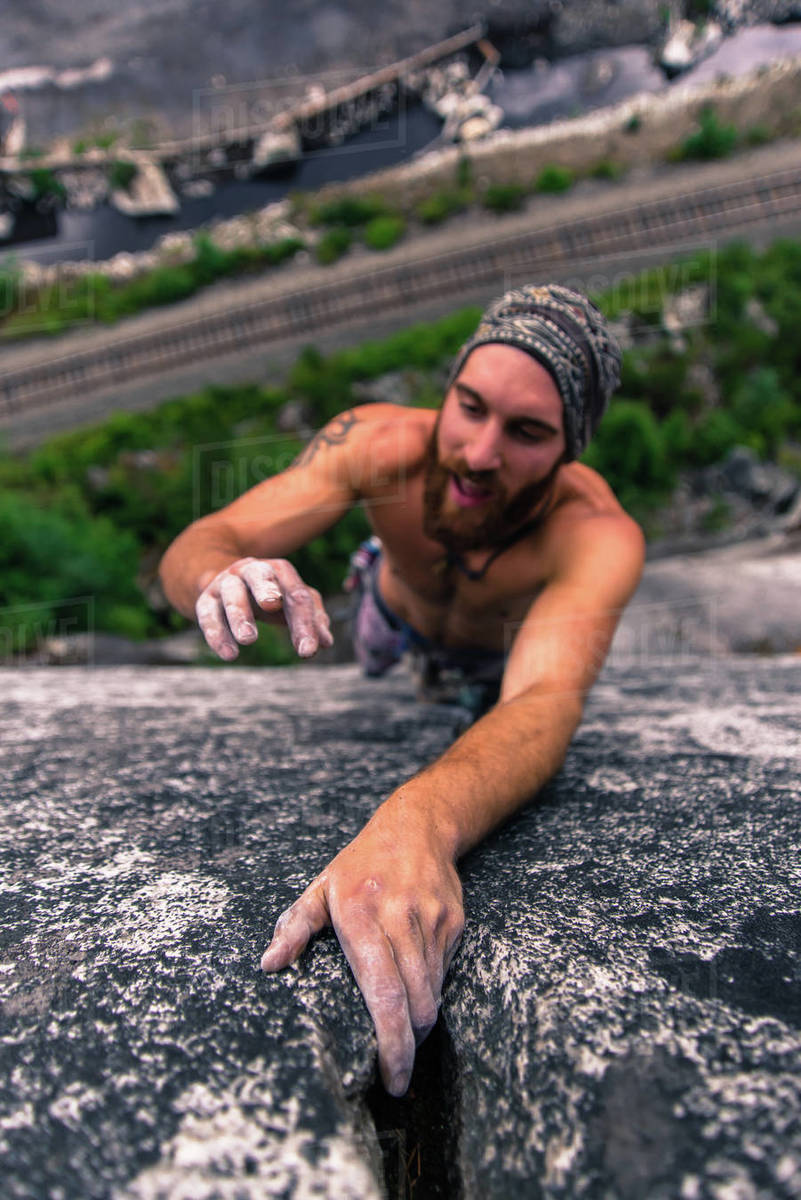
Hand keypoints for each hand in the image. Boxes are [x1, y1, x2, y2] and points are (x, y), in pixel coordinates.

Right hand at [195, 556, 333, 660]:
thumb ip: (312, 619)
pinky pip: (208, 614)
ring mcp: (226, 582)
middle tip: (273, 605)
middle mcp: (252, 570)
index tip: (308, 652)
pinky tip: (229, 654)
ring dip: (240, 615)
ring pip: (232, 593)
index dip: (304, 622)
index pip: (296, 595)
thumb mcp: (293, 603)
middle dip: (267, 589)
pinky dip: (217, 634)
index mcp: (279, 571)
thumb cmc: (271, 597)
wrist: (227, 585)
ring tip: (249, 639)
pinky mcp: (206, 599)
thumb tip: (326, 642)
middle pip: (260, 575)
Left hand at [260, 801, 463, 1095]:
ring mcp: (431, 920)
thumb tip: (270, 964)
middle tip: (397, 1074)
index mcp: (360, 915)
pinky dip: (431, 990)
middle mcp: (400, 918)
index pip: (382, 991)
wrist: (416, 827)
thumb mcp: (321, 888)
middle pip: (414, 1002)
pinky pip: (444, 971)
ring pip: (432, 991)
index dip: (390, 1040)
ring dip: (419, 1021)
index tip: (390, 1075)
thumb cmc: (360, 864)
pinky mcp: (453, 922)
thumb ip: (295, 926)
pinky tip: (416, 990)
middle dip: (408, 1046)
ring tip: (404, 1036)